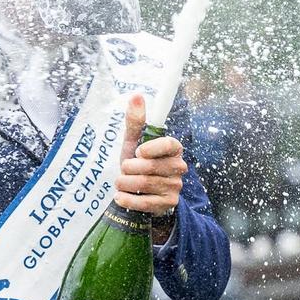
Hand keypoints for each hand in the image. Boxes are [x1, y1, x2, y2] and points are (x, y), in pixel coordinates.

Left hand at [115, 94, 186, 221]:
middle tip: (123, 170)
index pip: (170, 144)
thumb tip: (136, 95)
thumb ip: (136, 121)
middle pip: (150, 166)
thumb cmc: (137, 163)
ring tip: (121, 182)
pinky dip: (127, 199)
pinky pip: (144, 202)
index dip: (151, 148)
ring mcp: (175, 187)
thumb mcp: (134, 142)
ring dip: (125, 183)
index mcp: (173, 149)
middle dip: (128, 168)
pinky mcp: (168, 204)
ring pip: (144, 183)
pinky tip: (120, 196)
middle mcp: (179, 167)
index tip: (138, 151)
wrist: (139, 193)